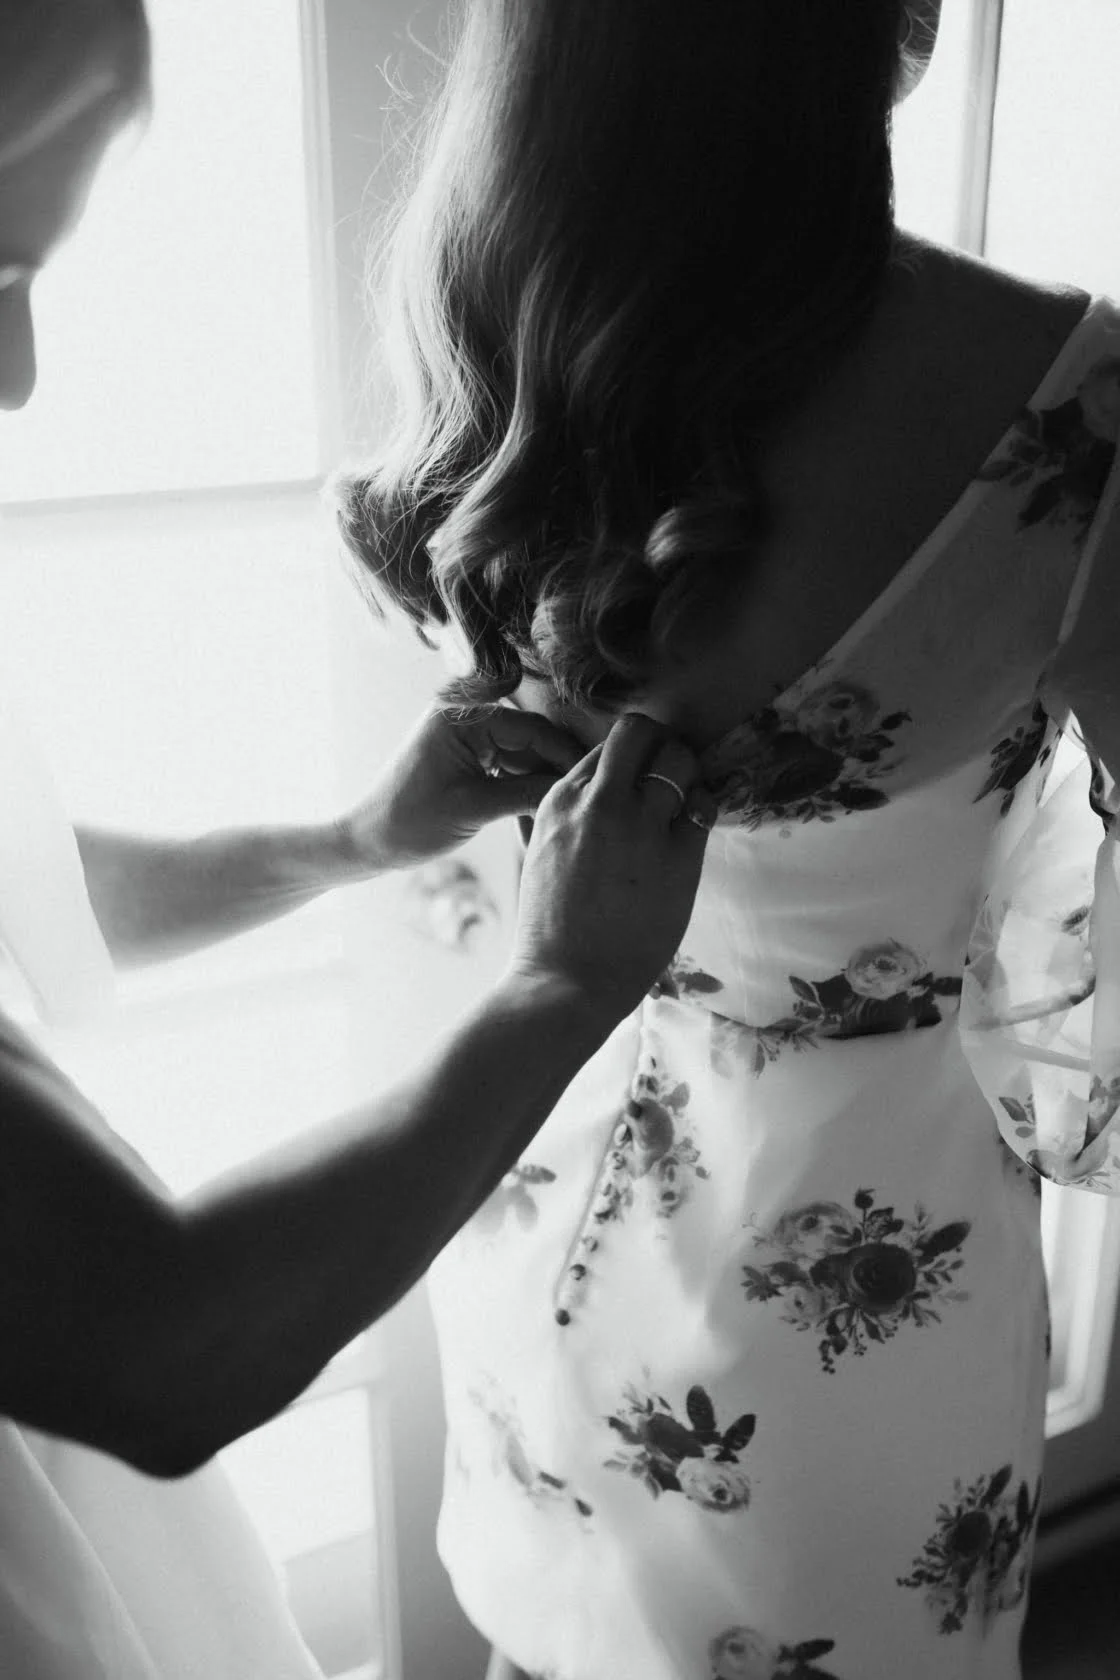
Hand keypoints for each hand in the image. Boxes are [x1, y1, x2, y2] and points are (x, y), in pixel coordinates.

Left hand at [338, 706, 584, 872]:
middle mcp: (464, 718)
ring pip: (523, 756)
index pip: (532, 729)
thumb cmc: (411, 822)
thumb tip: (578, 788)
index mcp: (462, 717)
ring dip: (542, 782)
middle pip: (531, 740)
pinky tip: (543, 813)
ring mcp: (465, 738)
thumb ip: (528, 792)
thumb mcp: (476, 807)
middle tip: (590, 798)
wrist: (367, 842)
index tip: (596, 780)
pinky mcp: (465, 758)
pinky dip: (524, 789)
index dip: (566, 755)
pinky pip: (507, 767)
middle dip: (557, 770)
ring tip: (569, 810)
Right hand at [509, 713, 714, 1021]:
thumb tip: (568, 790)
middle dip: (660, 745)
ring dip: (687, 773)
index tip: (640, 777)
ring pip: (679, 759)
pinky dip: (704, 808)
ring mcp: (640, 827)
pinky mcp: (678, 857)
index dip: (629, 756)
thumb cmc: (549, 925)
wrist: (565, 981)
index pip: (605, 743)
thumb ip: (551, 815)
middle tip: (669, 773)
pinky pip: (704, 806)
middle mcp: (599, 802)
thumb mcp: (535, 853)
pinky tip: (694, 829)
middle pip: (642, 732)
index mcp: (560, 798)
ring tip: (685, 802)